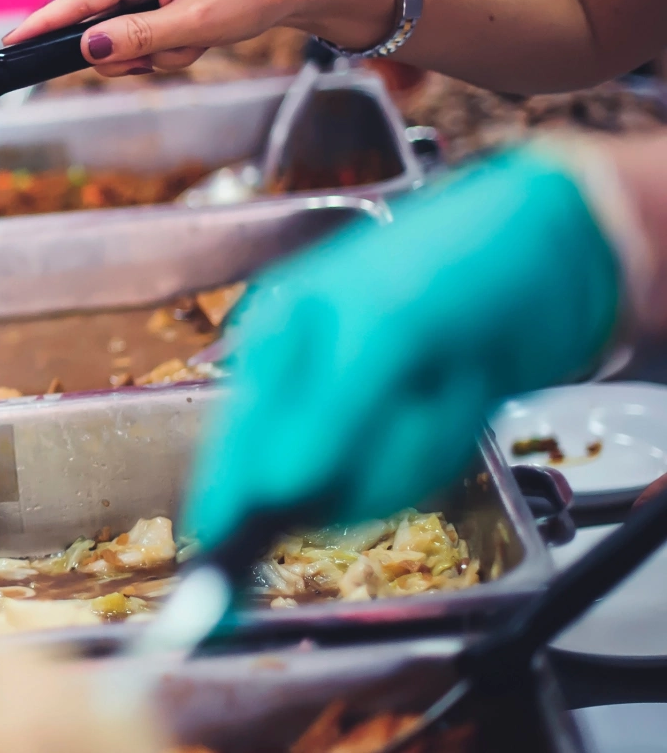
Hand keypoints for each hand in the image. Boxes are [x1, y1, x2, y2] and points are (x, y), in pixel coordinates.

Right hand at [4, 0, 392, 78]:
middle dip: (133, 53)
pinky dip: (165, 50)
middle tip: (168, 55)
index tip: (12, 43)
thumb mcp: (194, 24)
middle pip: (100, 30)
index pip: (81, 1)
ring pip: (122, 41)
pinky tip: (194, 39)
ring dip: (156, 54)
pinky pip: (140, 39)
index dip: (46, 26)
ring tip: (193, 42)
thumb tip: (90, 49)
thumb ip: (138, 38)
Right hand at [186, 149, 622, 550]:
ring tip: (449, 377)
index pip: (234, 439)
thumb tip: (278, 488)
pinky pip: (416, 470)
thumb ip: (330, 412)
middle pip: (307, 476)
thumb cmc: (460, 259)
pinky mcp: (415, 426)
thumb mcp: (388, 325)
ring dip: (420, 442)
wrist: (566, 246)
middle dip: (369, 454)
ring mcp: (366, 408)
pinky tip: (464, 388)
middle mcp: (311, 379)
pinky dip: (447, 439)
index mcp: (278, 340)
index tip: (226, 545)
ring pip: (369, 480)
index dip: (227, 496)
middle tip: (417, 397)